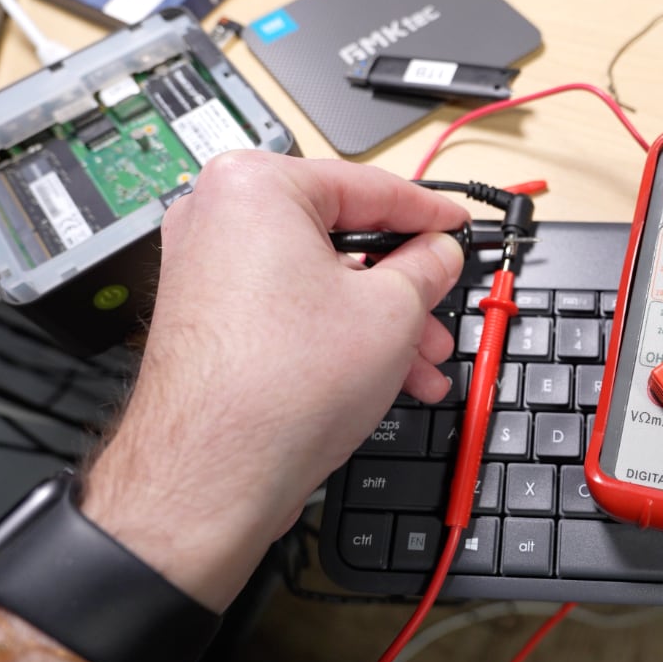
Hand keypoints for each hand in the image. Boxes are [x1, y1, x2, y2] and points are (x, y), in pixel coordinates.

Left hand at [82, 151, 469, 609]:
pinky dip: (337, 335)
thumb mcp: (393, 311)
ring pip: (319, 282)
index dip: (427, 212)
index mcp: (256, 185)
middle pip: (342, 239)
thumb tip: (438, 253)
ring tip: (423, 364)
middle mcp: (218, 216)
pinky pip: (289, 311)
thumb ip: (426, 267)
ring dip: (380, 322)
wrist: (212, 476)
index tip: (456, 224)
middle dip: (404, 288)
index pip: (367, 186)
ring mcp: (206, 269)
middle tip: (442, 310)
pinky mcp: (207, 318)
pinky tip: (385, 376)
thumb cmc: (280, 387)